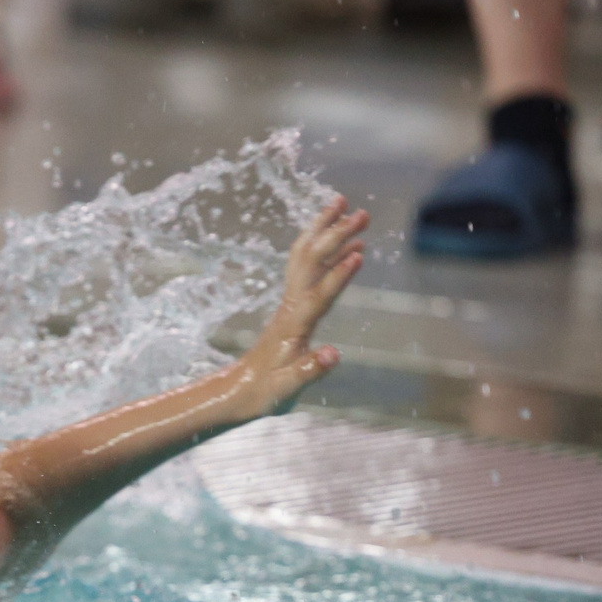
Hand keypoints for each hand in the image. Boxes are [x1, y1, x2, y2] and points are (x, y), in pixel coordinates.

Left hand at [238, 194, 365, 415]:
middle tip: (362, 212)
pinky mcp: (294, 306)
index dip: (338, 276)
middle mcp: (292, 306)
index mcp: (294, 325)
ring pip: (307, 257)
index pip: (319, 296)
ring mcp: (292, 303)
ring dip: (326, 230)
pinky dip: (329, 254)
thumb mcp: (287, 389)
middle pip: (312, 261)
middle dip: (335, 235)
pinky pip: (311, 270)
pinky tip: (351, 249)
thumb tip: (334, 354)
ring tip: (348, 207)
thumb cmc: (264, 393)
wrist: (238, 391)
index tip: (359, 253)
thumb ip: (309, 371)